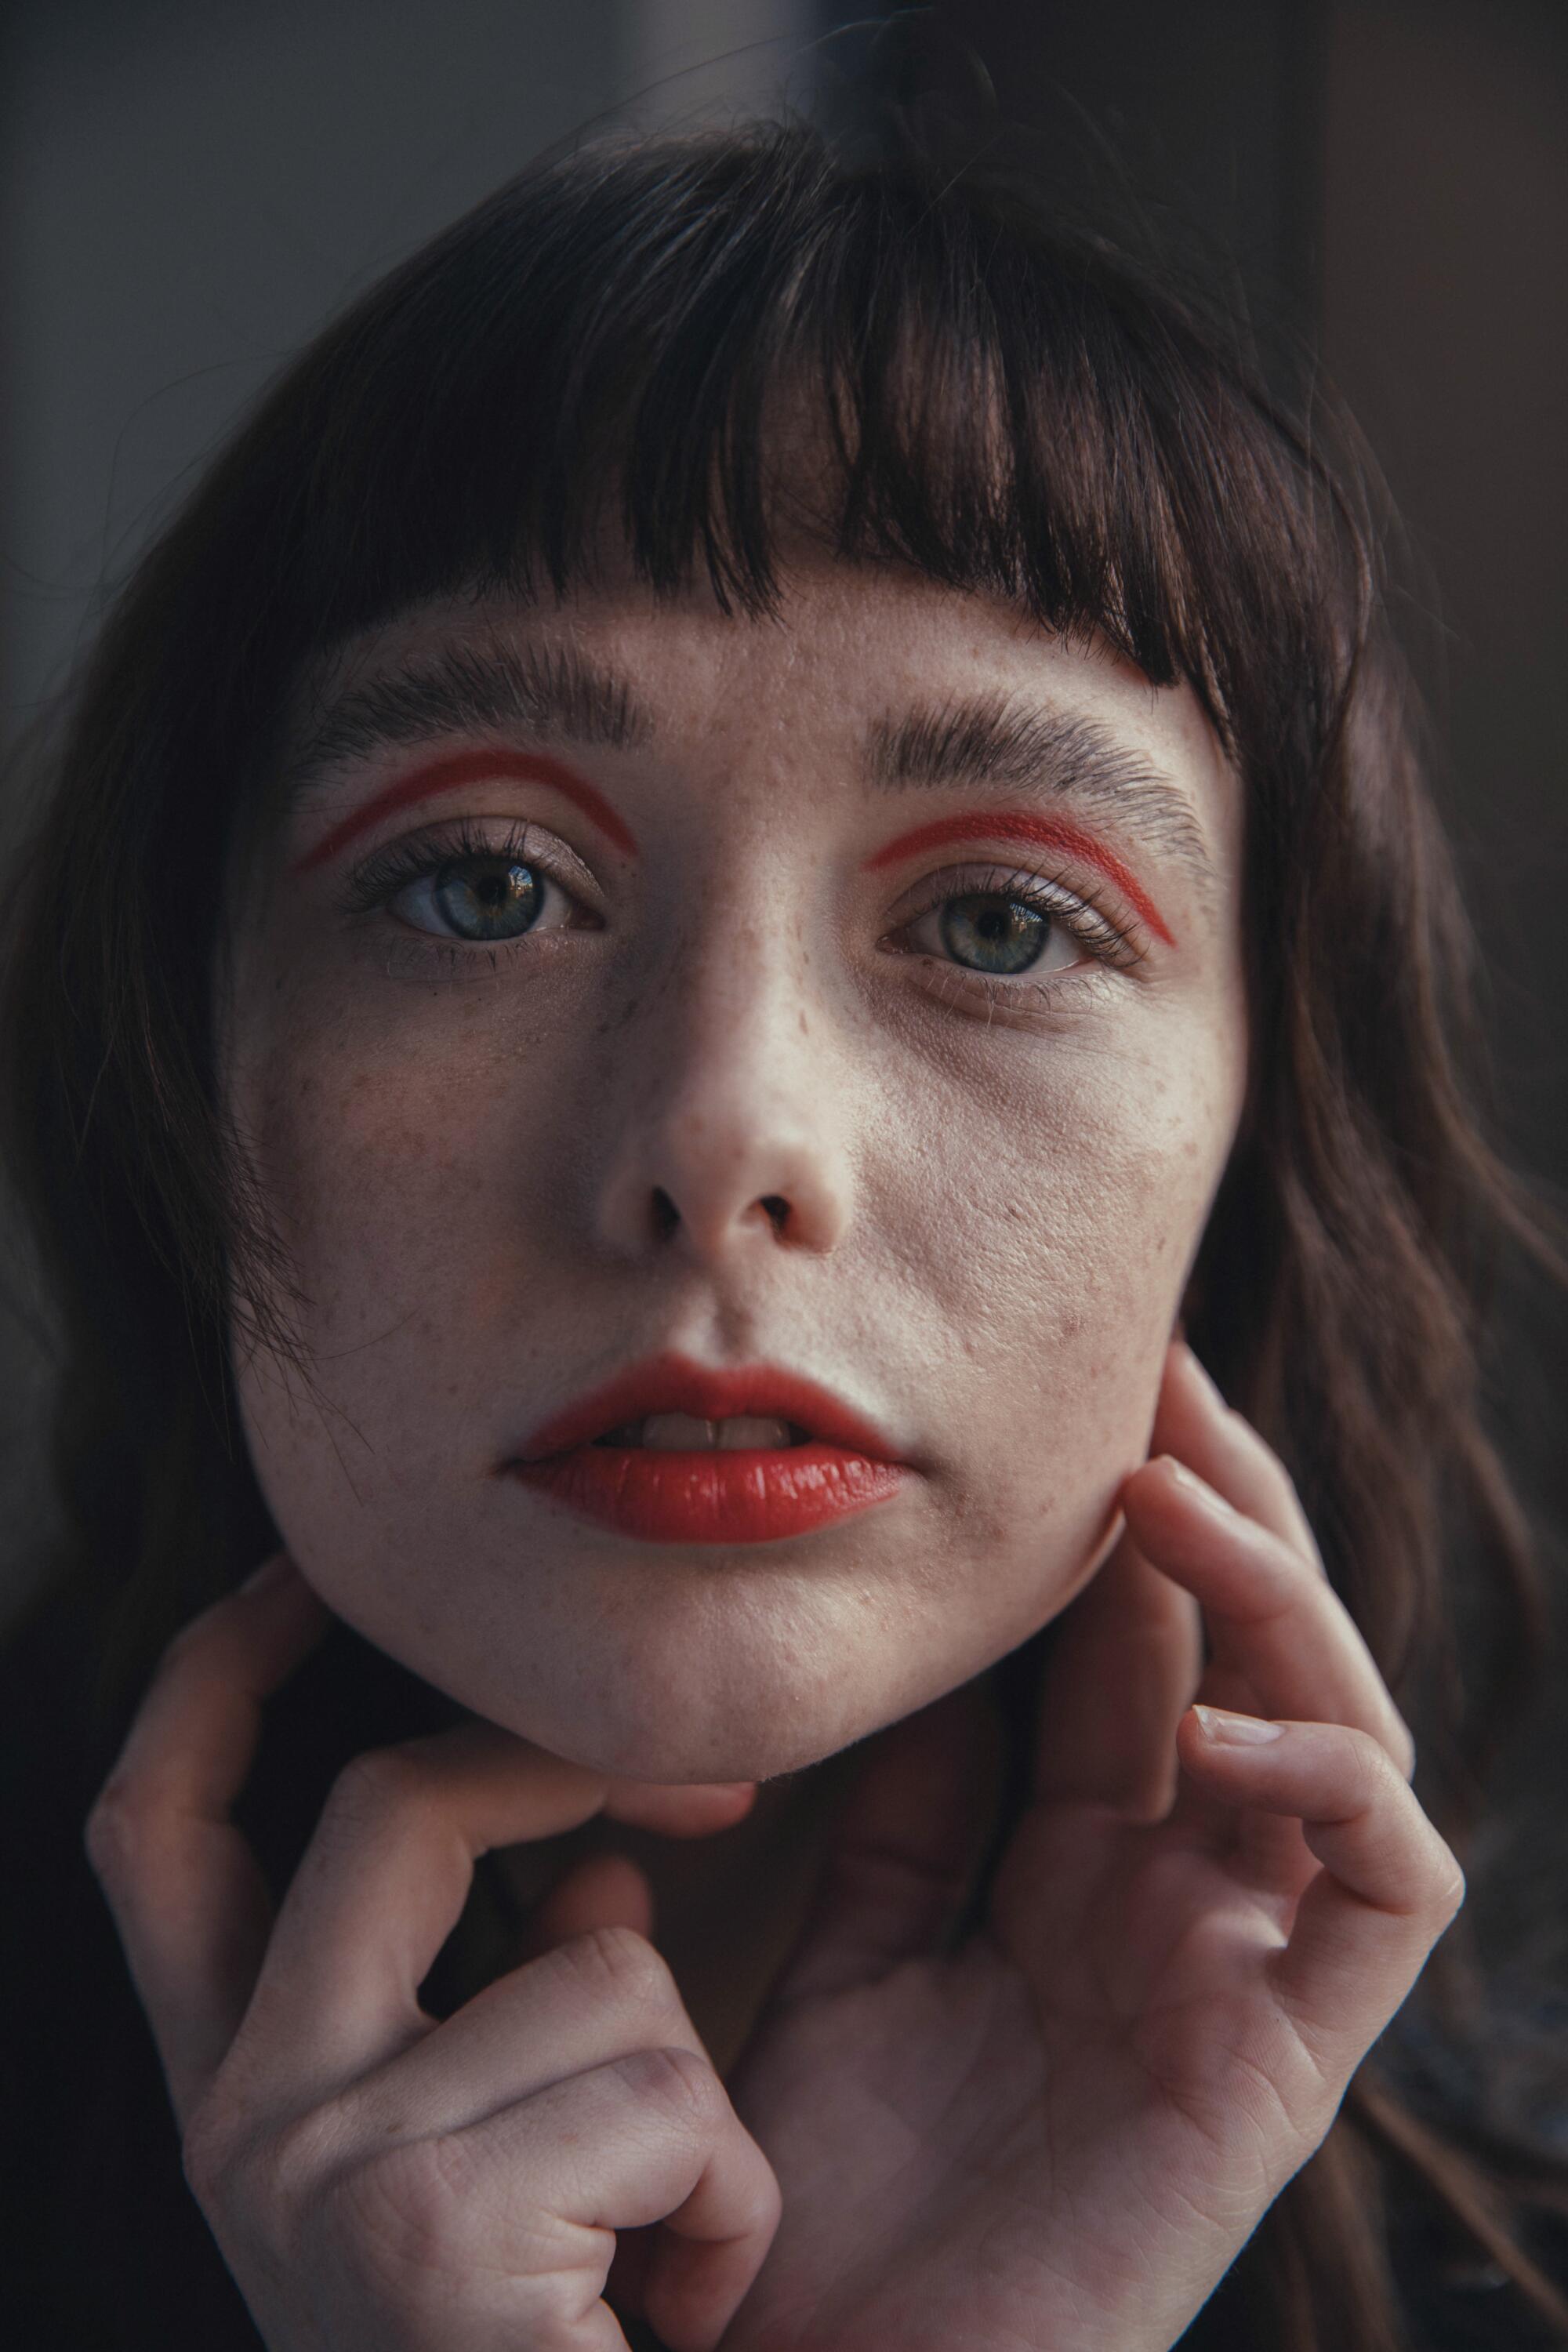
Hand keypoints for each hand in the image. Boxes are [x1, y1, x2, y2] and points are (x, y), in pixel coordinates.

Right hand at [83, 1556, 779, 2351]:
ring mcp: (318, 2176)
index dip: (219, 1681)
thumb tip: (595, 1883)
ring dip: (701, 2110)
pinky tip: (690, 2319)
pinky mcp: (426, 2235)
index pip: (162, 1833)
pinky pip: (671, 2088)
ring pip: (605, 1964)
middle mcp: (245, 2127)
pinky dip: (734, 2199)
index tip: (303, 1575)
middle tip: (715, 1797)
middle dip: (559, 1758)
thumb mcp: (510, 2184)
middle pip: (382, 1814)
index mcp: (250, 2097)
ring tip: (677, 2272)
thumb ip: (515, 2011)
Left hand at [686, 1341, 1459, 2351]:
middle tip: (1143, 1365)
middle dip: (1207, 1501)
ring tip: (1174, 1484)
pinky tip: (1225, 1728)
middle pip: (1237, 1653)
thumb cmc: (807, 2210)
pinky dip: (1333, 1779)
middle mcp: (1175, 1899)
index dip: (1101, 1518)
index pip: (1119, 1647)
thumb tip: (902, 1641)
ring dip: (1273, 1594)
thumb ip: (895, 1810)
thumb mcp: (844, 1958)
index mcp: (1068, 1867)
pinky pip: (1385, 1889)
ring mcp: (1242, 1972)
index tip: (1049, 1388)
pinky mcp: (1289, 2065)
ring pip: (1337, 1724)